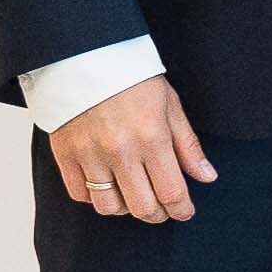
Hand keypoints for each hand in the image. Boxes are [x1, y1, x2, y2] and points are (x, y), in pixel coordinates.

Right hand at [45, 74, 217, 225]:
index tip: (185, 212)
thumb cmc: (132, 79)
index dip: (181, 209)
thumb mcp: (171, 106)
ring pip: (108, 206)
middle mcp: (120, 151)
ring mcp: (90, 155)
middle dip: (157, 214)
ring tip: (133, 196)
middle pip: (141, 207)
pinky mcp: (65, 154)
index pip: (171, 192)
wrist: (85, 57)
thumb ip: (187, 146)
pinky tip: (106, 185)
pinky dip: (94, 197)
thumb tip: (206, 177)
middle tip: (162, 208)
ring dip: (125, 208)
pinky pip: (79, 193)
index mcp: (152, 138)